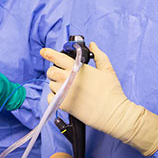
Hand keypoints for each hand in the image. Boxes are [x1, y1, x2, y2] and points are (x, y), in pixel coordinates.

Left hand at [41, 43, 157, 155]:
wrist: (113, 113)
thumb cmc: (112, 91)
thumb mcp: (107, 69)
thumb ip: (99, 55)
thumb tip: (92, 45)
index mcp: (77, 68)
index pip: (57, 57)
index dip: (48, 53)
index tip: (43, 52)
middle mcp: (67, 79)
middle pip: (51, 71)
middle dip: (55, 71)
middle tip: (64, 74)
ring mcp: (64, 92)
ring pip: (51, 84)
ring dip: (56, 84)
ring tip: (69, 87)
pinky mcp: (63, 105)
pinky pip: (50, 98)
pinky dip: (54, 96)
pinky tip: (65, 96)